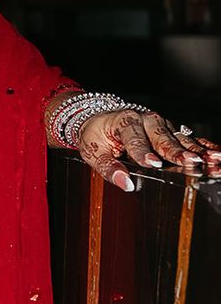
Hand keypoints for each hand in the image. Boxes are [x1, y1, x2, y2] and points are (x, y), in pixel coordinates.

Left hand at [77, 110, 220, 190]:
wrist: (100, 119)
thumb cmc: (96, 136)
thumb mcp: (93, 152)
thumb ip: (108, 168)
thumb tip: (125, 184)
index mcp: (124, 121)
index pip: (134, 138)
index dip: (143, 151)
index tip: (152, 163)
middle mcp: (146, 120)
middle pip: (162, 137)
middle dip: (176, 151)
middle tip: (190, 162)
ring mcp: (162, 125)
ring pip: (180, 138)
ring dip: (197, 150)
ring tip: (213, 160)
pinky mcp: (172, 131)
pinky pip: (189, 139)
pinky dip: (203, 146)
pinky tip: (217, 154)